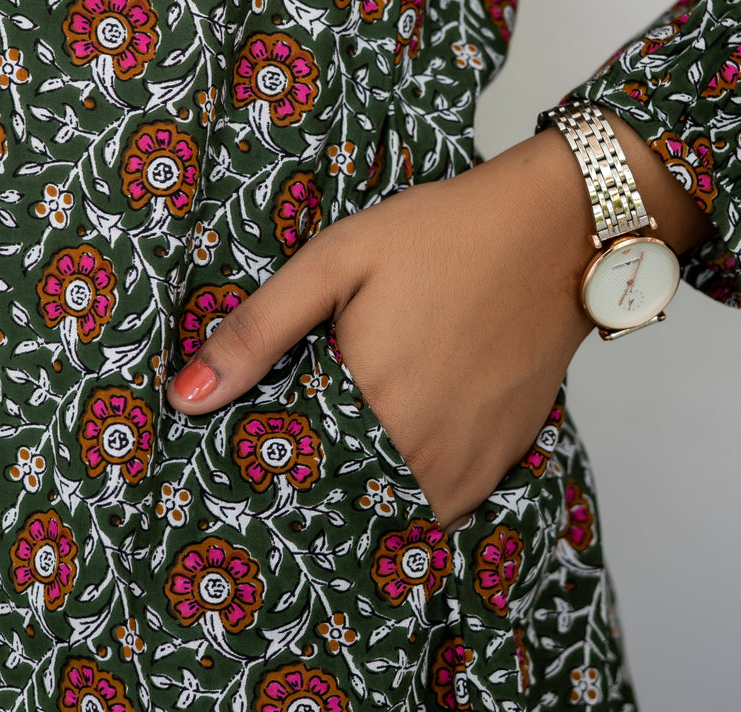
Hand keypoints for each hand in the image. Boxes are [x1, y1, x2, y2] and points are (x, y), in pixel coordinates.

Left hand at [166, 112, 713, 528]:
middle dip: (316, 488)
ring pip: (401, 513)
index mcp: (372, 400)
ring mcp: (472, 456)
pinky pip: (451, 504)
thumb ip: (260, 329)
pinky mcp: (507, 450)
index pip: (295, 478)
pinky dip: (420, 492)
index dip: (269, 475)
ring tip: (350, 450)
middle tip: (302, 448)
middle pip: (347, 503)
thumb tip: (186, 398)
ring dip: (370, 495)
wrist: (554, 228)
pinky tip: (406, 448)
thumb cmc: (444, 233)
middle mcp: (423, 446)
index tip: (254, 456)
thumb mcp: (339, 258)